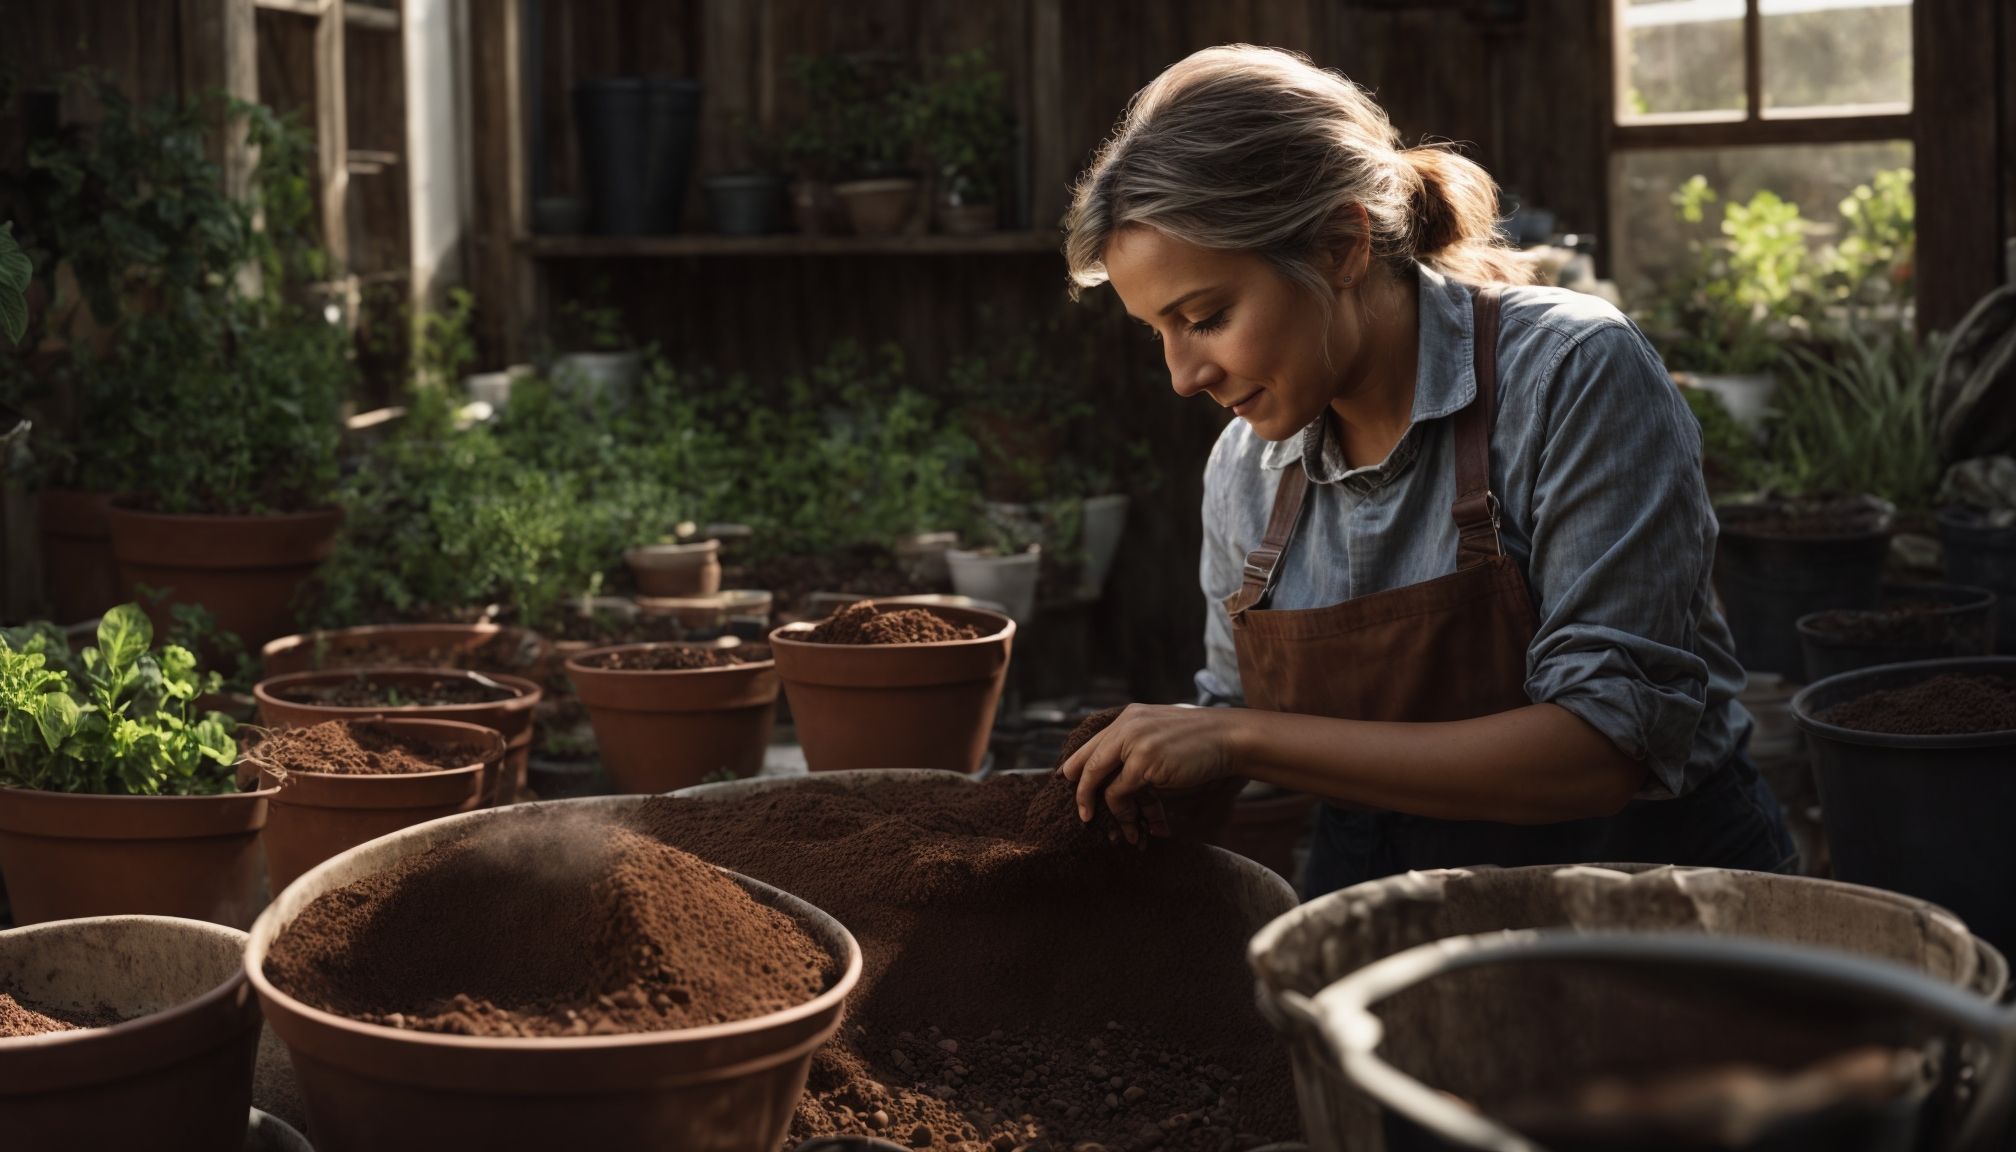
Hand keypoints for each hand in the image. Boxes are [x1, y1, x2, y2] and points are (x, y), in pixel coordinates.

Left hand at [1058, 704, 1240, 843]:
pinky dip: (1128, 815)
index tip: (1071, 784)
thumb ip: (1137, 745)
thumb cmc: (1200, 741)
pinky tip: (1145, 829)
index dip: (1079, 766)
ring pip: (1104, 784)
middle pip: (1089, 764)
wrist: (1229, 738)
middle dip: (1083, 794)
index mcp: (1129, 717)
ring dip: (1115, 814)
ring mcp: (1133, 742)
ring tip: (1127, 834)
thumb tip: (1117, 778)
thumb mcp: (1161, 734)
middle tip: (1084, 815)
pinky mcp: (1144, 762)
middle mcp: (1126, 726)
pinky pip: (1121, 793)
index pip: (1093, 743)